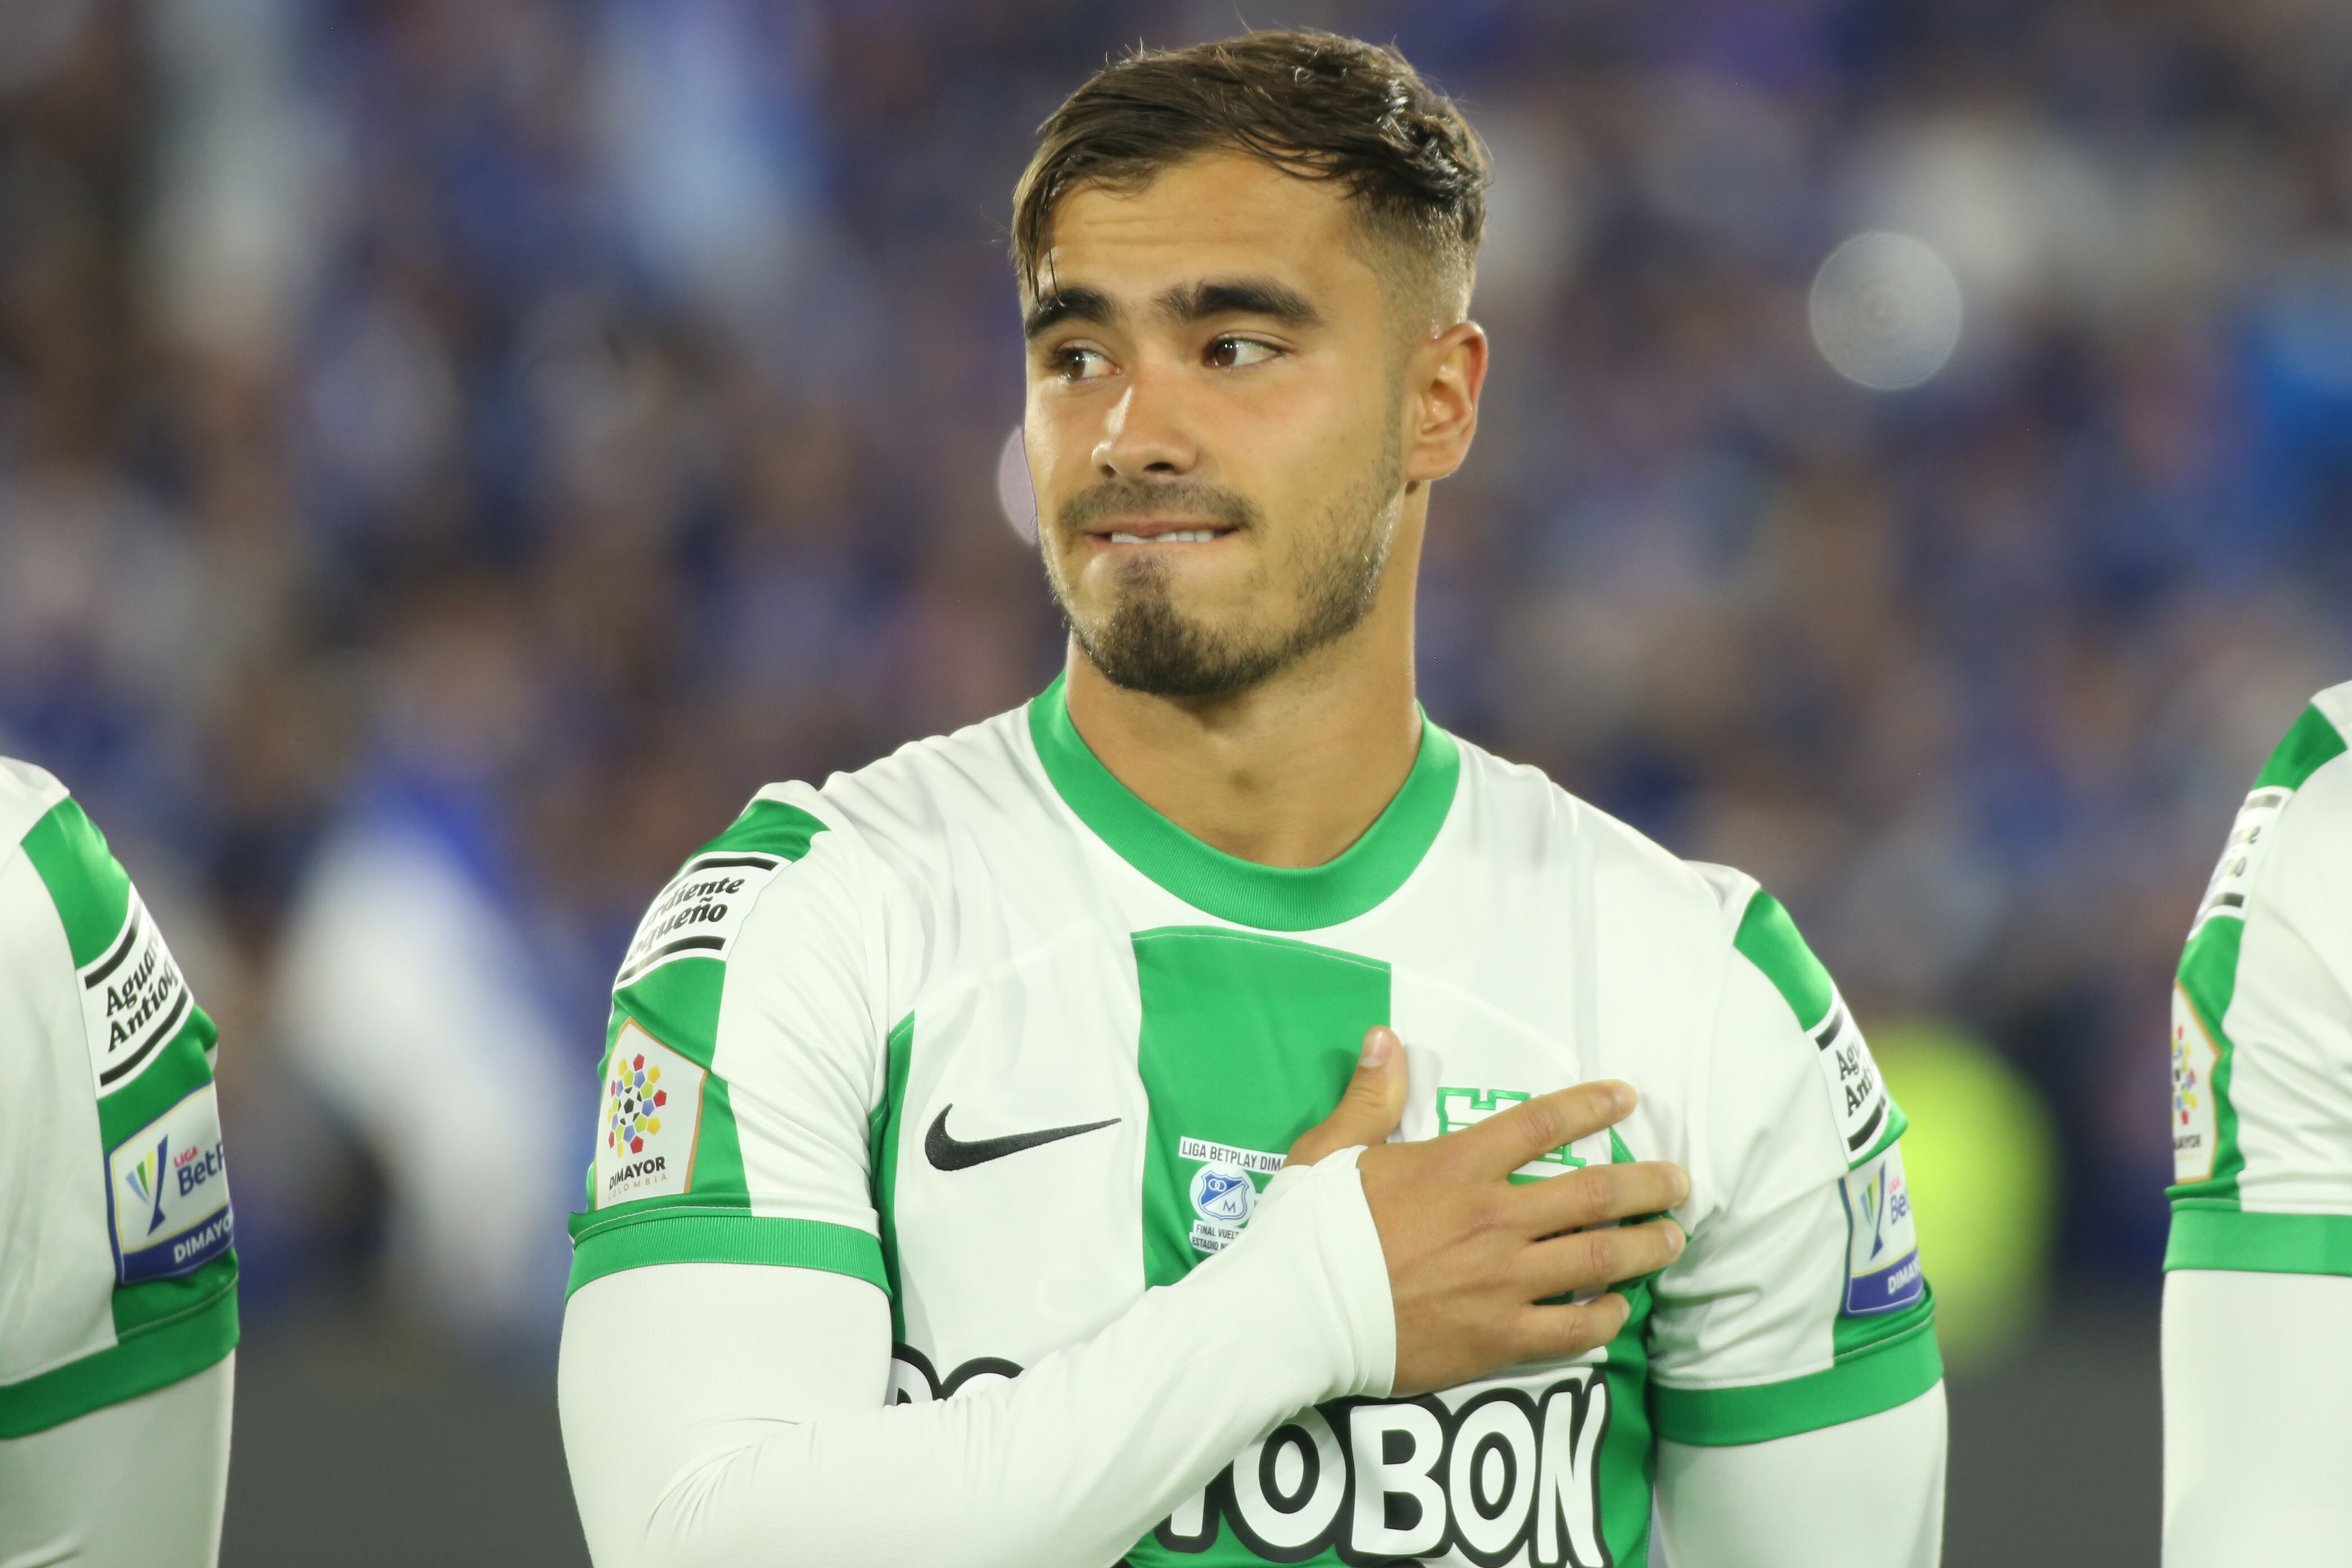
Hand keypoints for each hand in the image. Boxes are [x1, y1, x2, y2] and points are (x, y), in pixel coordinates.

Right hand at [1288, 1025, 1689, 1395]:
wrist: (1295, 1314)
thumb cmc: (1309, 1230)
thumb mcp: (1330, 1149)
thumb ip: (1370, 1096)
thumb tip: (1384, 1037)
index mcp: (1457, 1166)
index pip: (1541, 1124)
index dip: (1591, 1107)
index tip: (1627, 1099)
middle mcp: (1493, 1218)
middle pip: (1594, 1193)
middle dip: (1647, 1185)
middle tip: (1679, 1183)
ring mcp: (1502, 1281)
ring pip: (1599, 1259)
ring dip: (1645, 1248)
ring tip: (1671, 1240)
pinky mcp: (1498, 1336)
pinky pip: (1572, 1327)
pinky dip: (1605, 1316)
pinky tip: (1618, 1309)